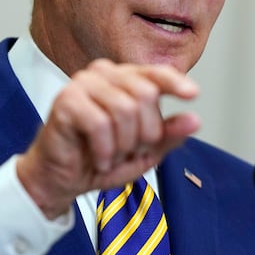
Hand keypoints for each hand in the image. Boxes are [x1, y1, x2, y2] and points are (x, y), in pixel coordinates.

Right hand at [16, 59, 200, 218]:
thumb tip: (194, 120)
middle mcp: (104, 74)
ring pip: (124, 110)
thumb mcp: (144, 152)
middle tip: (130, 151)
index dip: (175, 83)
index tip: (193, 93)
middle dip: (144, 133)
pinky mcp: (66, 100)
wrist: (61, 180)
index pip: (156, 73)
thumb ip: (168, 135)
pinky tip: (98, 159)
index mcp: (124, 79)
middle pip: (145, 94)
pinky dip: (104, 150)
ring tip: (112, 156)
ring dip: (123, 145)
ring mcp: (83, 84)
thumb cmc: (99, 159)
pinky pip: (100, 124)